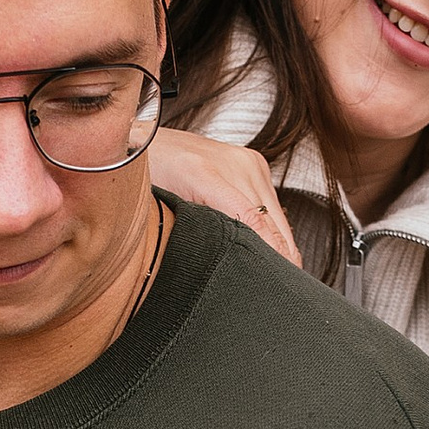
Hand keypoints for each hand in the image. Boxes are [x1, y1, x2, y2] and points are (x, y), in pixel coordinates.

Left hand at [148, 126, 301, 265]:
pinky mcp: (255, 163)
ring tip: (279, 275)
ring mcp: (247, 162)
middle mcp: (233, 164)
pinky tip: (272, 250)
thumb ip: (187, 234)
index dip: (271, 252)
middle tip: (279, 288)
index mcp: (203, 173)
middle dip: (281, 258)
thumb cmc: (147, 175)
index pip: (252, 220)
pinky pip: (272, 203)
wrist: (148, 140)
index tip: (279, 277)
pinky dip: (273, 228)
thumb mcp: (159, 210)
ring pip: (277, 216)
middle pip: (272, 222)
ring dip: (282, 246)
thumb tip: (218, 266)